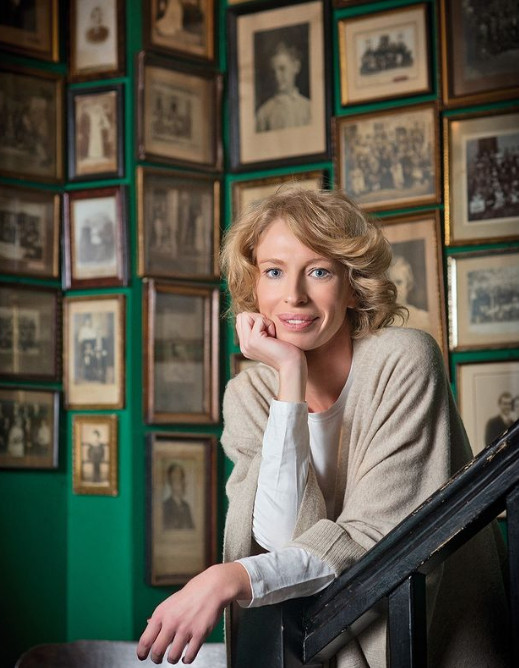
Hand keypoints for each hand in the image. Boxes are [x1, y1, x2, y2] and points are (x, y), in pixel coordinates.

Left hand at [136, 563, 250, 663]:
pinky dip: (187, 660)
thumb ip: (160, 616)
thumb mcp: (170, 602)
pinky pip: (190, 656)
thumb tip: (148, 625)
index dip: (142, 652)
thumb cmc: (191, 594)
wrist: (212, 587)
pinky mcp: (200, 634)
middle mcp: (172, 622)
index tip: (142, 656)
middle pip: (157, 651)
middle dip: (156, 659)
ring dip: (172, 660)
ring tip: (174, 656)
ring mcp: (186, 628)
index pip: (145, 640)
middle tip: (158, 659)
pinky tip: (186, 656)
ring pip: (172, 657)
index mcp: (161, 614)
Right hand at [236, 312, 306, 402]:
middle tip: (270, 333)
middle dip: (258, 319)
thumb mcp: (268, 339)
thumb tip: (255, 315)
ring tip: (272, 335)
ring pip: (247, 316)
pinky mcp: (254, 340)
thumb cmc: (286, 350)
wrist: (292, 365)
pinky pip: (259, 320)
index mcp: (245, 346)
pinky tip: (275, 337)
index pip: (241, 321)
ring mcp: (247, 344)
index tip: (268, 333)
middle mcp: (243, 346)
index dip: (256, 320)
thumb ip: (258, 330)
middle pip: (241, 317)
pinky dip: (270, 324)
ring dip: (264, 321)